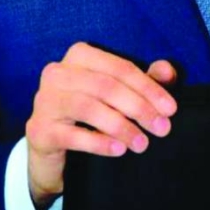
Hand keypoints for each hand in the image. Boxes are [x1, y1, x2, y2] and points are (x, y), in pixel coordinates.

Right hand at [25, 42, 176, 209]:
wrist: (52, 153)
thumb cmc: (89, 116)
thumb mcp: (119, 95)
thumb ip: (145, 80)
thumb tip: (168, 71)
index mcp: (80, 56)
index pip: (120, 68)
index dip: (148, 87)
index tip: (171, 109)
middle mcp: (58, 73)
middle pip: (106, 86)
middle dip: (139, 107)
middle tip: (162, 128)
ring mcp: (45, 100)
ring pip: (89, 107)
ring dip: (122, 126)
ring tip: (143, 143)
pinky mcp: (39, 130)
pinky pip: (72, 134)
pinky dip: (99, 142)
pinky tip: (119, 150)